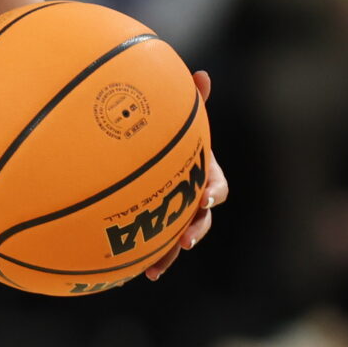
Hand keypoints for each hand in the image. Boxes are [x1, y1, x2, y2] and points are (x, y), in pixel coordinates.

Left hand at [147, 69, 229, 280]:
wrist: (139, 150)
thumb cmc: (162, 128)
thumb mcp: (176, 114)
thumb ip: (189, 100)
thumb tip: (201, 73)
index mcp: (201, 171)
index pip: (216, 185)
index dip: (214, 192)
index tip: (206, 198)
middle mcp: (191, 195)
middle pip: (201, 219)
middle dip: (195, 230)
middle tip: (185, 239)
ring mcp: (173, 212)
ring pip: (177, 237)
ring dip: (169, 253)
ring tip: (155, 269)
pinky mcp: (153, 225)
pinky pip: (152, 245)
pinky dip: (146, 257)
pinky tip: (131, 273)